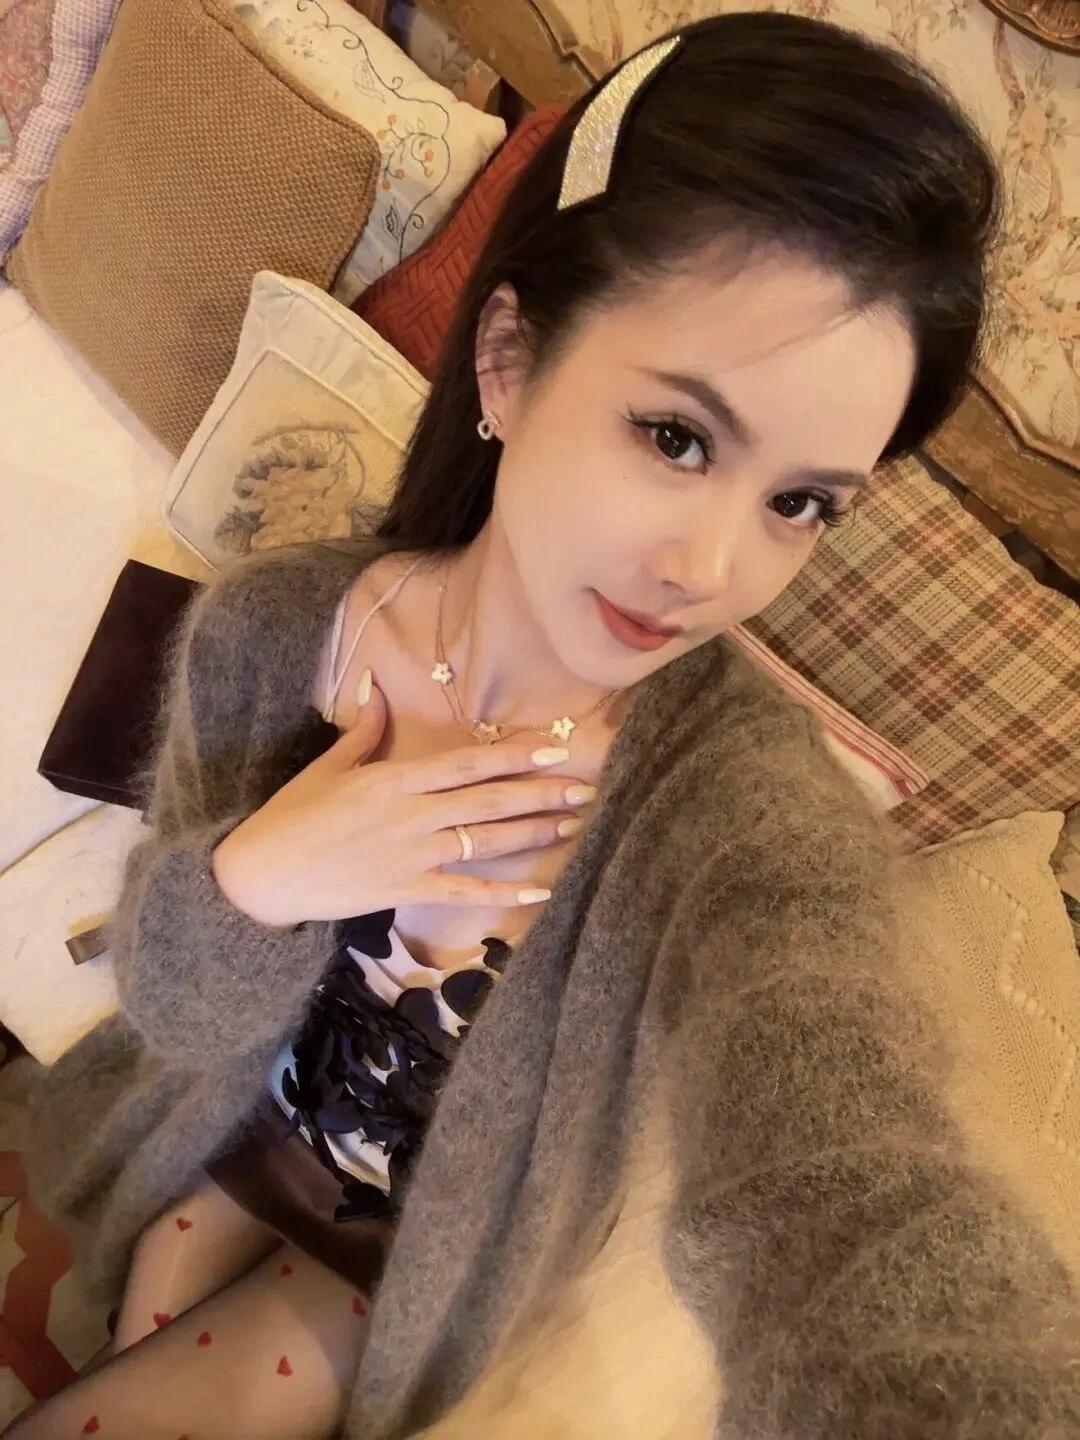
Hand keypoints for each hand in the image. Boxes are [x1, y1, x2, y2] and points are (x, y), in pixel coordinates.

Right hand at [212, 678, 594, 927]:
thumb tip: (377, 689)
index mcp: (395, 778)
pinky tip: (540, 890)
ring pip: (485, 841)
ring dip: (532, 832)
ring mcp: (411, 854)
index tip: (553, 746)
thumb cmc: (291, 816)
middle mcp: (411, 814)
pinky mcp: (405, 890)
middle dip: (540, 792)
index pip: (467, 763)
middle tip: (585, 786)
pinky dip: (503, 894)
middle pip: (489, 800)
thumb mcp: (328, 765)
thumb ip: (363, 731)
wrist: (261, 874)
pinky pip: (464, 892)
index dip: (514, 754)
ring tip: (572, 823)